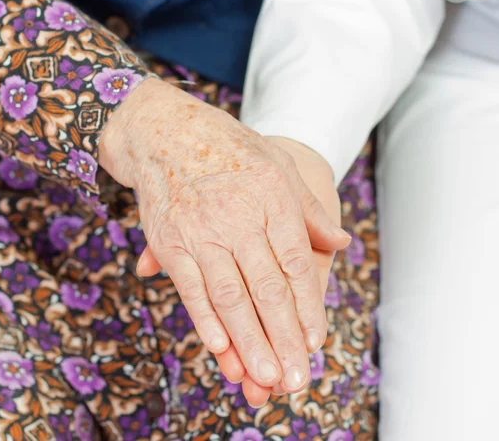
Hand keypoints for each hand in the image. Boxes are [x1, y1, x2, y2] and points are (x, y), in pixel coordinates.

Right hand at [99, 78, 349, 392]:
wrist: (169, 133)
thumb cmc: (231, 151)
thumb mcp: (279, 167)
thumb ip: (309, 211)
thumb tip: (341, 244)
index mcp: (273, 199)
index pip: (295, 264)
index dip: (308, 306)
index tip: (317, 341)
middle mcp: (239, 217)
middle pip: (267, 287)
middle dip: (284, 337)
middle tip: (296, 378)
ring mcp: (202, 231)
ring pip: (231, 294)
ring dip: (249, 339)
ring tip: (265, 375)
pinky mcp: (171, 241)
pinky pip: (190, 286)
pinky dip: (204, 319)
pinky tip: (220, 347)